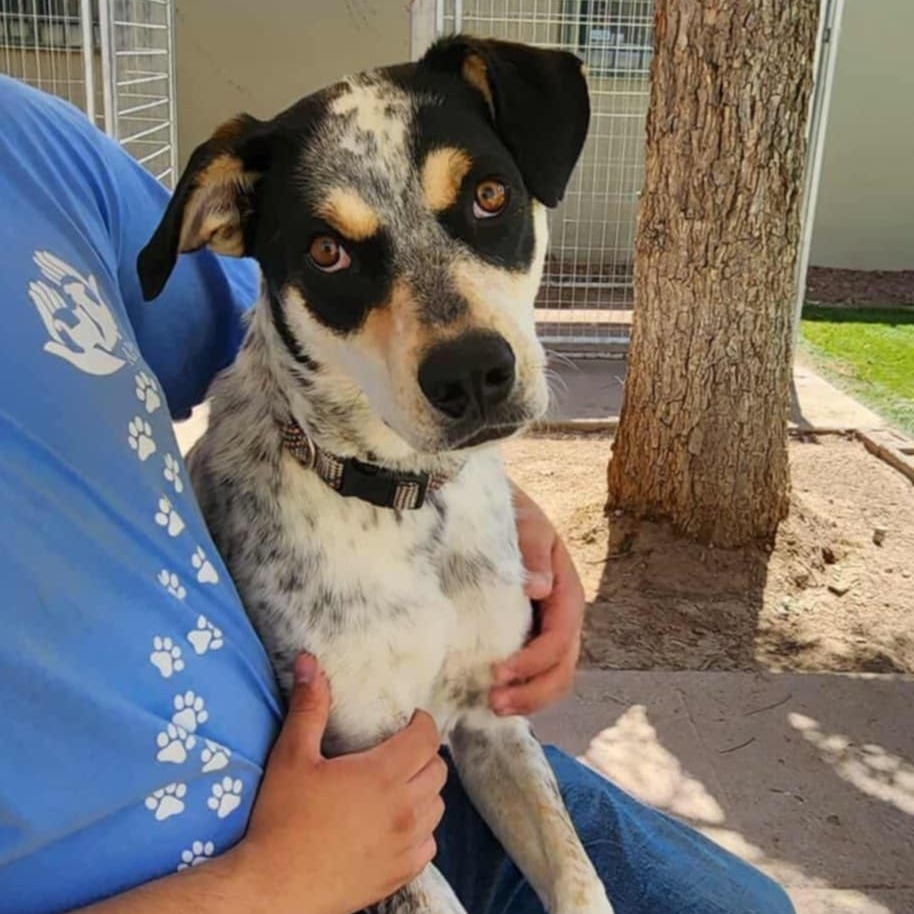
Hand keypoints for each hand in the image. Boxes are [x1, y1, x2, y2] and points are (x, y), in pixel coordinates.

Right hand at [230, 655, 446, 913]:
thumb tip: (310, 662)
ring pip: (437, 808)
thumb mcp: (291, 757)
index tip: (409, 720)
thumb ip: (309, 708)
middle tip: (400, 751)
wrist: (274, 889)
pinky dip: (420, 830)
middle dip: (424, 755)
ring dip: (424, 791)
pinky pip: (428, 845)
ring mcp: (405, 845)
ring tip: (398, 786)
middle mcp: (404, 810)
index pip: (427, 738)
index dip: (423, 723)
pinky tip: (395, 826)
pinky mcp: (399, 874)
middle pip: (437, 771)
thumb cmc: (281, 819)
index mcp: (383, 775)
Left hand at [490, 485, 584, 716]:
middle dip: (533, 692)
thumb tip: (539, 588)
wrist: (491, 509)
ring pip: (550, 677)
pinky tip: (486, 697)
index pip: (559, 639)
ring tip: (492, 707)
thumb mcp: (525, 523)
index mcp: (566, 593)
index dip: (533, 661)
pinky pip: (530, 672)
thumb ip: (531, 550)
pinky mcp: (523, 637)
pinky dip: (517, 689)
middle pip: (562, 669)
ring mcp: (543, 630)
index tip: (498, 672)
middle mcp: (560, 618)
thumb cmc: (510, 514)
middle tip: (495, 703)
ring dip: (527, 698)